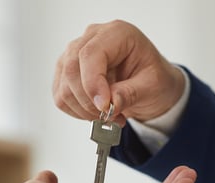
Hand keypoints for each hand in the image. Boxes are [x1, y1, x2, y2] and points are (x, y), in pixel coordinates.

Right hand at [53, 20, 184, 124]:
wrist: (148, 83)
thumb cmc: (153, 77)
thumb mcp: (152, 85)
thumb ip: (131, 93)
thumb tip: (111, 104)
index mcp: (116, 33)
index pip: (90, 54)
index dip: (93, 83)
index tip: (104, 106)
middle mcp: (92, 39)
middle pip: (71, 69)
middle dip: (88, 101)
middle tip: (110, 116)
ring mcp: (75, 55)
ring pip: (64, 87)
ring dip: (85, 110)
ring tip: (111, 116)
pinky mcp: (66, 73)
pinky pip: (61, 97)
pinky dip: (78, 112)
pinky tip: (98, 113)